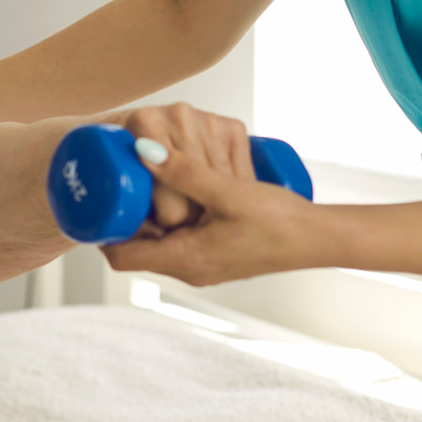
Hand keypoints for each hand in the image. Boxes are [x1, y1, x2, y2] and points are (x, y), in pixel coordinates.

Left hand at [107, 105, 316, 285]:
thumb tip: (143, 150)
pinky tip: (181, 192)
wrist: (319, 239)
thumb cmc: (279, 220)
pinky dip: (172, 220)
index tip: (102, 197)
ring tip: (150, 181)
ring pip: (159, 244)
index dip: (103, 231)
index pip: (122, 258)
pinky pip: (180, 241)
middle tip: (124, 180)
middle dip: (127, 218)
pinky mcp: (216, 257)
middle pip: (137, 249)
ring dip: (151, 217)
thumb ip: (185, 170)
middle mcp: (190, 271)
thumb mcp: (227, 191)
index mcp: (186, 260)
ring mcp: (204, 267)